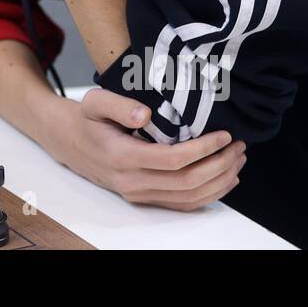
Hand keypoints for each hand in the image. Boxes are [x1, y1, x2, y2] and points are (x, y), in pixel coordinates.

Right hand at [39, 87, 245, 210]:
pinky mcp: (145, 198)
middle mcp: (131, 181)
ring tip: (237, 159)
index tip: (223, 134)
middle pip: (187, 182)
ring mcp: (138, 194)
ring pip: (188, 197)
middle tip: (238, 146)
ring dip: (219, 181)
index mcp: (122, 156)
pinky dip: (209, 195)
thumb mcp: (94, 102)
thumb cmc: (86, 120)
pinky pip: (182, 204)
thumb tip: (144, 114)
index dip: (203, 149)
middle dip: (219, 165)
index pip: (172, 160)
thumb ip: (118, 105)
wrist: (69, 142)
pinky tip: (223, 179)